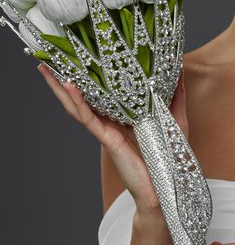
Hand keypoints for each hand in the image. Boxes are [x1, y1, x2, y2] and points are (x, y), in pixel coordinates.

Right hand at [38, 64, 187, 213]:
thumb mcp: (174, 117)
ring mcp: (105, 130)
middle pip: (82, 97)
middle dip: (63, 80)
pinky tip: (68, 86)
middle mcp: (109, 121)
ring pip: (77, 106)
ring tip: (46, 70)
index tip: (80, 58)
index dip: (89, 77)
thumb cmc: (170, 154)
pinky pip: (87, 118)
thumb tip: (178, 70)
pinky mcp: (106, 139)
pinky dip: (76, 101)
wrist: (166, 185)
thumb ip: (174, 94)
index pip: (101, 93)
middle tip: (50, 61)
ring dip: (60, 89)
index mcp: (122, 115)